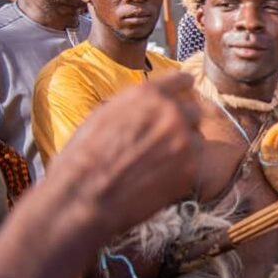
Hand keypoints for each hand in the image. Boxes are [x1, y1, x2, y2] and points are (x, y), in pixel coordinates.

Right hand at [46, 72, 201, 235]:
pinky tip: (160, 177)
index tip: (186, 88)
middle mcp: (172, 113)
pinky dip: (182, 168)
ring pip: (195, 138)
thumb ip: (134, 106)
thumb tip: (147, 105)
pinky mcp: (191, 169)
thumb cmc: (82, 158)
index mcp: (148, 94)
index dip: (182, 86)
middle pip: (192, 111)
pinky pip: (194, 163)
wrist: (83, 197)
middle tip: (164, 138)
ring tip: (157, 162)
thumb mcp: (104, 115)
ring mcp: (184, 142)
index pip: (180, 80)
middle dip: (181, 122)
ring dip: (183, 146)